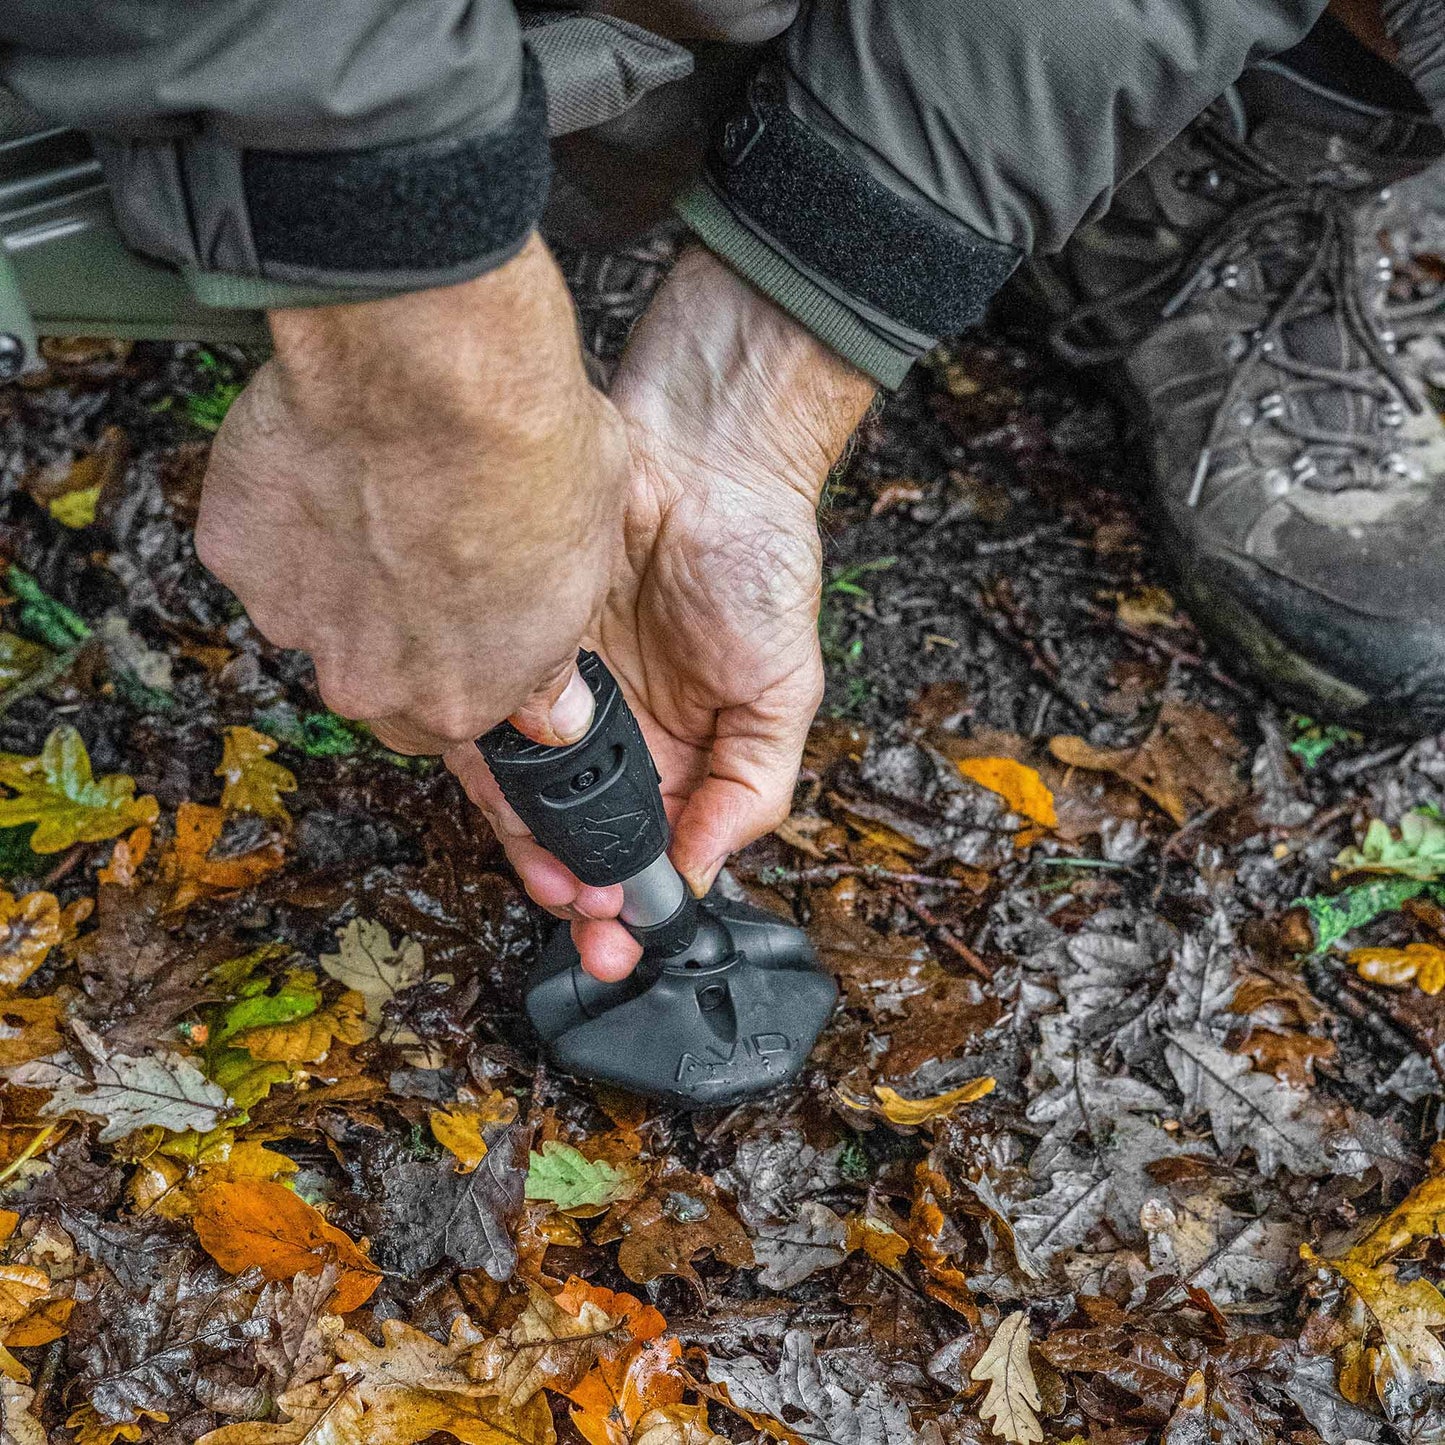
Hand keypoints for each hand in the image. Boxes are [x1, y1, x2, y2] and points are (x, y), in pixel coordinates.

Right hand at [196, 234, 629, 753]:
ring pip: (312, 612)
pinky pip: (259, 546)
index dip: (459, 666)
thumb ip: (551, 652)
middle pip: (373, 680)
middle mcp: (370, 684)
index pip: (450, 721)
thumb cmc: (532, 456)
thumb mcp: (587, 569)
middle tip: (422, 550)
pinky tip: (328, 462)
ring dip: (337, 571)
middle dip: (395, 630)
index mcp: (464, 700)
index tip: (468, 622)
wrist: (440, 374)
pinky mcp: (235, 554)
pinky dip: (285, 515)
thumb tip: (557, 711)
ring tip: (379, 494)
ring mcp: (295, 621)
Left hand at [448, 247, 876, 977]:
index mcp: (679, 759)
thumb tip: (703, 869)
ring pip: (523, 795)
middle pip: (575, 838)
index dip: (633, 902)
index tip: (624, 938)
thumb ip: (751, 786)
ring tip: (553, 881)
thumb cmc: (757, 566)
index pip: (646, 850)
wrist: (703, 456)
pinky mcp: (510, 651)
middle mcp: (611, 738)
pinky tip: (514, 797)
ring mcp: (556, 697)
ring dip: (531, 849)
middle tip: (584, 923)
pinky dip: (492, 766)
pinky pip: (484, 720)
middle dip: (575, 894)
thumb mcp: (783, 693)